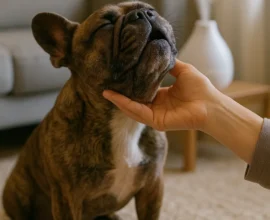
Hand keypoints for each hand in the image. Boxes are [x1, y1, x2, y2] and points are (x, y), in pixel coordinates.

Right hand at [103, 59, 218, 130]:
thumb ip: (169, 65)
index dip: (130, 86)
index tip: (119, 77)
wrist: (211, 103)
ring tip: (106, 92)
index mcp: (161, 96)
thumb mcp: (182, 70)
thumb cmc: (200, 88)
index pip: (141, 92)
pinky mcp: (157, 121)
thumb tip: (159, 52)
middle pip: (134, 101)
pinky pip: (139, 112)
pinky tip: (116, 98)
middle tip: (106, 85)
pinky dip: (127, 105)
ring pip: (133, 108)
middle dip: (120, 95)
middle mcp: (156, 106)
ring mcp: (156, 115)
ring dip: (119, 101)